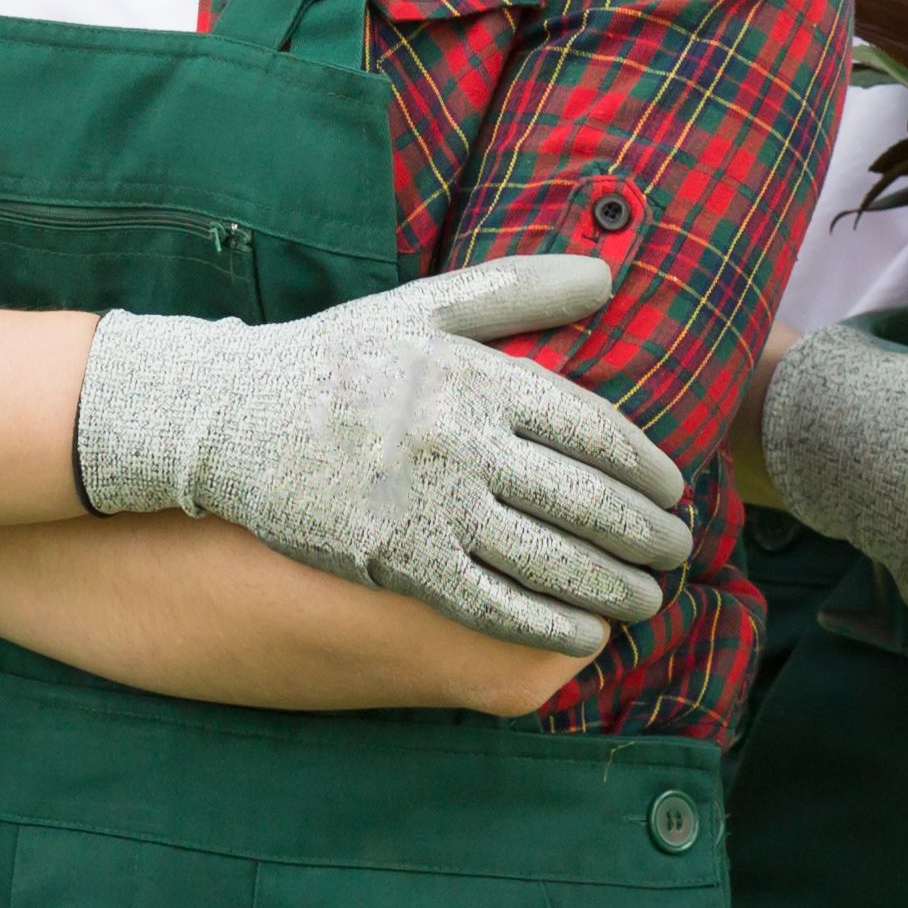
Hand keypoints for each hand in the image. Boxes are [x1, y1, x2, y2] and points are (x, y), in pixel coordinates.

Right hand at [73, 254, 700, 656]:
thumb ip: (517, 289)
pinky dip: (551, 625)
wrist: (229, 416)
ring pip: (553, 562)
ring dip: (615, 590)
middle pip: (588, 503)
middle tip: (678, 552)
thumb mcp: (420, 308)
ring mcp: (432, 506)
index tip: (673, 490)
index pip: (594, 430)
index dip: (646, 468)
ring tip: (645, 599)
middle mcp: (463, 442)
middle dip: (648, 537)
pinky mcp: (400, 562)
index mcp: (476, 377)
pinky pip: (496, 606)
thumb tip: (608, 274)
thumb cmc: (333, 361)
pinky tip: (584, 633)